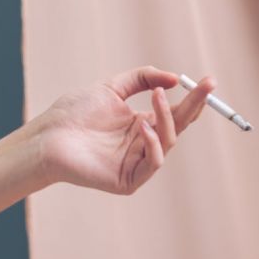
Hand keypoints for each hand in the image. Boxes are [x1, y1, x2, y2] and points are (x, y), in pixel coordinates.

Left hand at [34, 66, 215, 193]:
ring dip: (167, 118)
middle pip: (178, 126)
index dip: (193, 99)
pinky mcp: (129, 180)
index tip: (209, 81)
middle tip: (206, 87)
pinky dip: (154, 144)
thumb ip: (143, 78)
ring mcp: (137, 163)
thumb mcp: (111, 87)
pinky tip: (142, 127)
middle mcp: (142, 144)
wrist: (49, 136)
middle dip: (193, 106)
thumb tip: (175, 79)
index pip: (175, 112)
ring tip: (156, 97)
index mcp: (140, 124)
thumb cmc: (74, 113)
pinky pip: (153, 163)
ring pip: (168, 141)